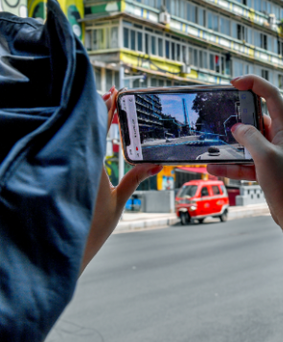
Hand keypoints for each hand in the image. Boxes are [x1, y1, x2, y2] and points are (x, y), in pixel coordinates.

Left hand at [80, 88, 161, 272]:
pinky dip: (88, 138)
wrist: (69, 249)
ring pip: (80, 137)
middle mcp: (77, 164)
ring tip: (104, 109)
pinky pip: (78, 151)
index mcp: (90, 166)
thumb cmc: (92, 228)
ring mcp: (70, 169)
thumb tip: (156, 162)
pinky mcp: (67, 177)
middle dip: (98, 110)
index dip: (106, 109)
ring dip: (93, 123)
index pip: (97, 129)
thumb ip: (136, 177)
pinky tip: (95, 134)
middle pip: (87, 128)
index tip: (113, 93)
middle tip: (111, 95)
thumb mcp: (119, 200)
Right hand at [207, 75, 282, 228]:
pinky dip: (231, 164)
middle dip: (237, 118)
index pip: (271, 96)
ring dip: (230, 145)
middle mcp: (280, 138)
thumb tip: (237, 128)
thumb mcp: (265, 157)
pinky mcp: (267, 169)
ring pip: (248, 142)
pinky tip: (212, 167)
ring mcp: (274, 154)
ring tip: (210, 144)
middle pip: (257, 119)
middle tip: (218, 116)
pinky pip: (246, 162)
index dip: (254, 84)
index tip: (233, 82)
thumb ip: (249, 138)